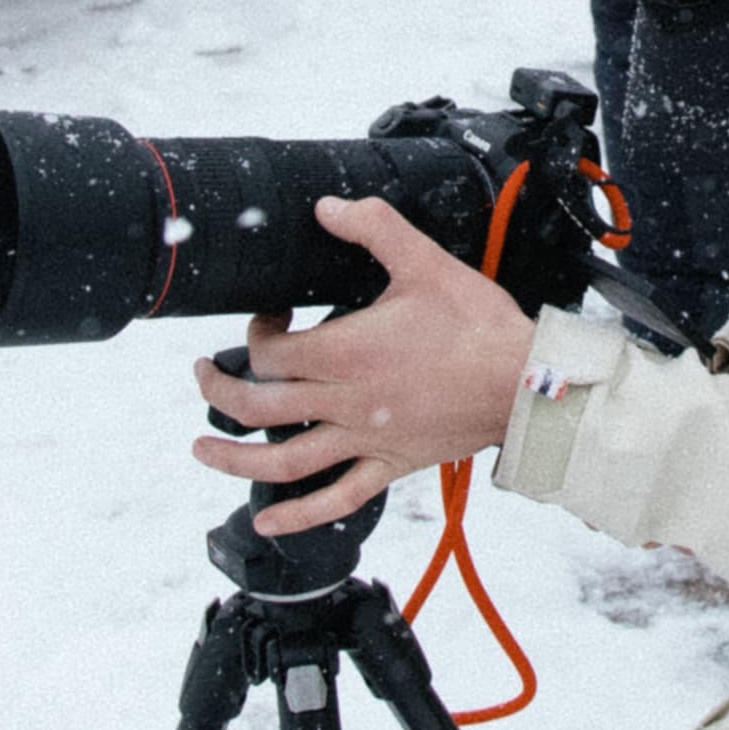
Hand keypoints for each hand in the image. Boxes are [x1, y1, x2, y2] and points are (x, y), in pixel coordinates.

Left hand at [190, 192, 533, 532]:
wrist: (526, 383)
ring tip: (202, 448)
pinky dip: (298, 517)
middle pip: (258, 407)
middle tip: (205, 375)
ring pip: (283, 461)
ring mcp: (365, 440)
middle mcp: (346, 402)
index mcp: (346, 353)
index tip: (269, 316)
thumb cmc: (478, 325)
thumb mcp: (424, 262)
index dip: (255, 333)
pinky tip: (269, 523)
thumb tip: (327, 206)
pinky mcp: (391, 464)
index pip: (270, 353)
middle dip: (219, 389)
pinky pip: (337, 500)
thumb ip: (373, 228)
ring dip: (233, 458)